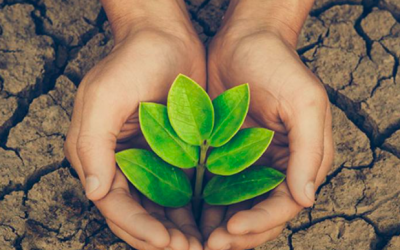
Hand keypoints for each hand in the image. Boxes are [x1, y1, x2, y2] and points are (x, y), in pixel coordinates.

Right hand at [64, 1, 204, 248]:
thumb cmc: (131, 61)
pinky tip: (210, 221)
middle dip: (160, 237)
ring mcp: (151, 161)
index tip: (167, 243)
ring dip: (180, 230)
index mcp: (99, 155)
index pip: (115, 206)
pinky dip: (194, 209)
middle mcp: (123, 164)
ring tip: (204, 245)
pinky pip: (182, 189)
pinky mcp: (175, 154)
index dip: (138, 228)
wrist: (165, 37)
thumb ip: (92, 146)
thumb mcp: (103, 97)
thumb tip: (95, 194)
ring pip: (162, 209)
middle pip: (139, 214)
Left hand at [202, 1, 333, 248]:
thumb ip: (310, 151)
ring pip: (234, 206)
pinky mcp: (222, 154)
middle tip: (208, 245)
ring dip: (217, 226)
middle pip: (258, 213)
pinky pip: (213, 187)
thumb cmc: (278, 65)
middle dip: (236, 233)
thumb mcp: (304, 102)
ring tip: (194, 239)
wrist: (244, 40)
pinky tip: (186, 215)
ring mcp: (247, 162)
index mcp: (300, 160)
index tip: (231, 231)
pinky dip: (203, 204)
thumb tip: (306, 199)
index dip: (260, 222)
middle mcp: (275, 167)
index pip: (284, 205)